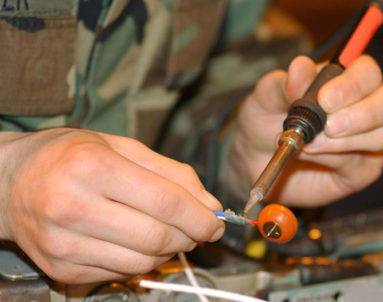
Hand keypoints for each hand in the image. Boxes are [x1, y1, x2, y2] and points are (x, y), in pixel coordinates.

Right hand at [0, 129, 223, 282]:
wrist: (9, 182)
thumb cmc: (67, 156)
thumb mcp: (120, 147)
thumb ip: (170, 172)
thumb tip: (209, 202)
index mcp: (92, 167)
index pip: (165, 201)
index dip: (200, 217)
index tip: (216, 221)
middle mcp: (73, 206)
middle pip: (157, 236)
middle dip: (190, 236)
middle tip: (198, 227)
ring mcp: (64, 243)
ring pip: (143, 262)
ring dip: (169, 251)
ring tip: (169, 232)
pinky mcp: (60, 268)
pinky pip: (120, 273)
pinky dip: (142, 261)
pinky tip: (139, 241)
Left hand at [229, 55, 382, 206]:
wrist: (253, 159)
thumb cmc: (263, 121)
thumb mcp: (265, 98)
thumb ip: (283, 84)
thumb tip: (301, 66)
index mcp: (344, 80)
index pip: (368, 72)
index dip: (353, 84)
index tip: (325, 99)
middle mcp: (364, 106)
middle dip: (363, 114)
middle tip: (328, 126)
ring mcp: (367, 139)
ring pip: (382, 135)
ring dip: (343, 142)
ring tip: (308, 144)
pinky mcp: (361, 169)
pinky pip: (363, 164)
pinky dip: (335, 159)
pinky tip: (311, 156)